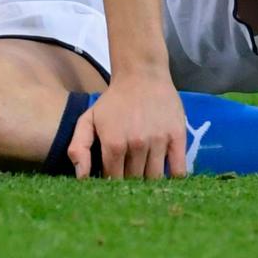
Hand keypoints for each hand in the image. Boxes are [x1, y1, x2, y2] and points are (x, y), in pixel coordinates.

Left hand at [67, 71, 189, 179]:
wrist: (141, 74)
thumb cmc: (114, 101)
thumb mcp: (88, 119)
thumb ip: (79, 148)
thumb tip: (82, 178)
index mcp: (113, 143)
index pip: (114, 179)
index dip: (112, 183)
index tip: (113, 181)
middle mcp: (137, 144)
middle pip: (134, 180)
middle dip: (130, 183)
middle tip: (129, 179)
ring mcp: (159, 141)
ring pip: (154, 178)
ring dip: (149, 182)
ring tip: (145, 178)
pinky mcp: (177, 137)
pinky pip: (179, 170)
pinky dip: (173, 179)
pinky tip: (167, 177)